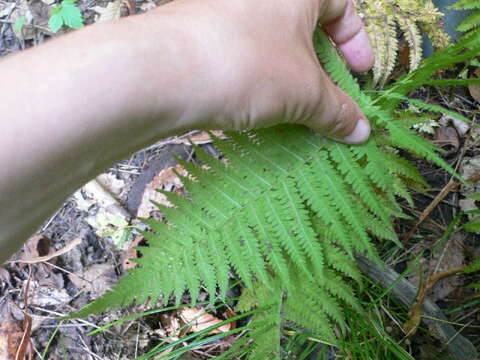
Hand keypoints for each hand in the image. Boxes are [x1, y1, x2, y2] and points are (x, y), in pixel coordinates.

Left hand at [149, 0, 373, 143]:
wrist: (164, 71)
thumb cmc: (248, 66)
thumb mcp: (303, 92)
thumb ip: (336, 110)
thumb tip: (361, 131)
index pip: (339, 4)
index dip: (355, 42)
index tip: (360, 74)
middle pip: (303, 25)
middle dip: (321, 64)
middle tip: (326, 97)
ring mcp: (223, 9)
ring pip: (268, 42)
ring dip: (287, 76)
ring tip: (291, 109)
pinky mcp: (197, 33)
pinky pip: (240, 53)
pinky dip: (255, 78)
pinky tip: (254, 105)